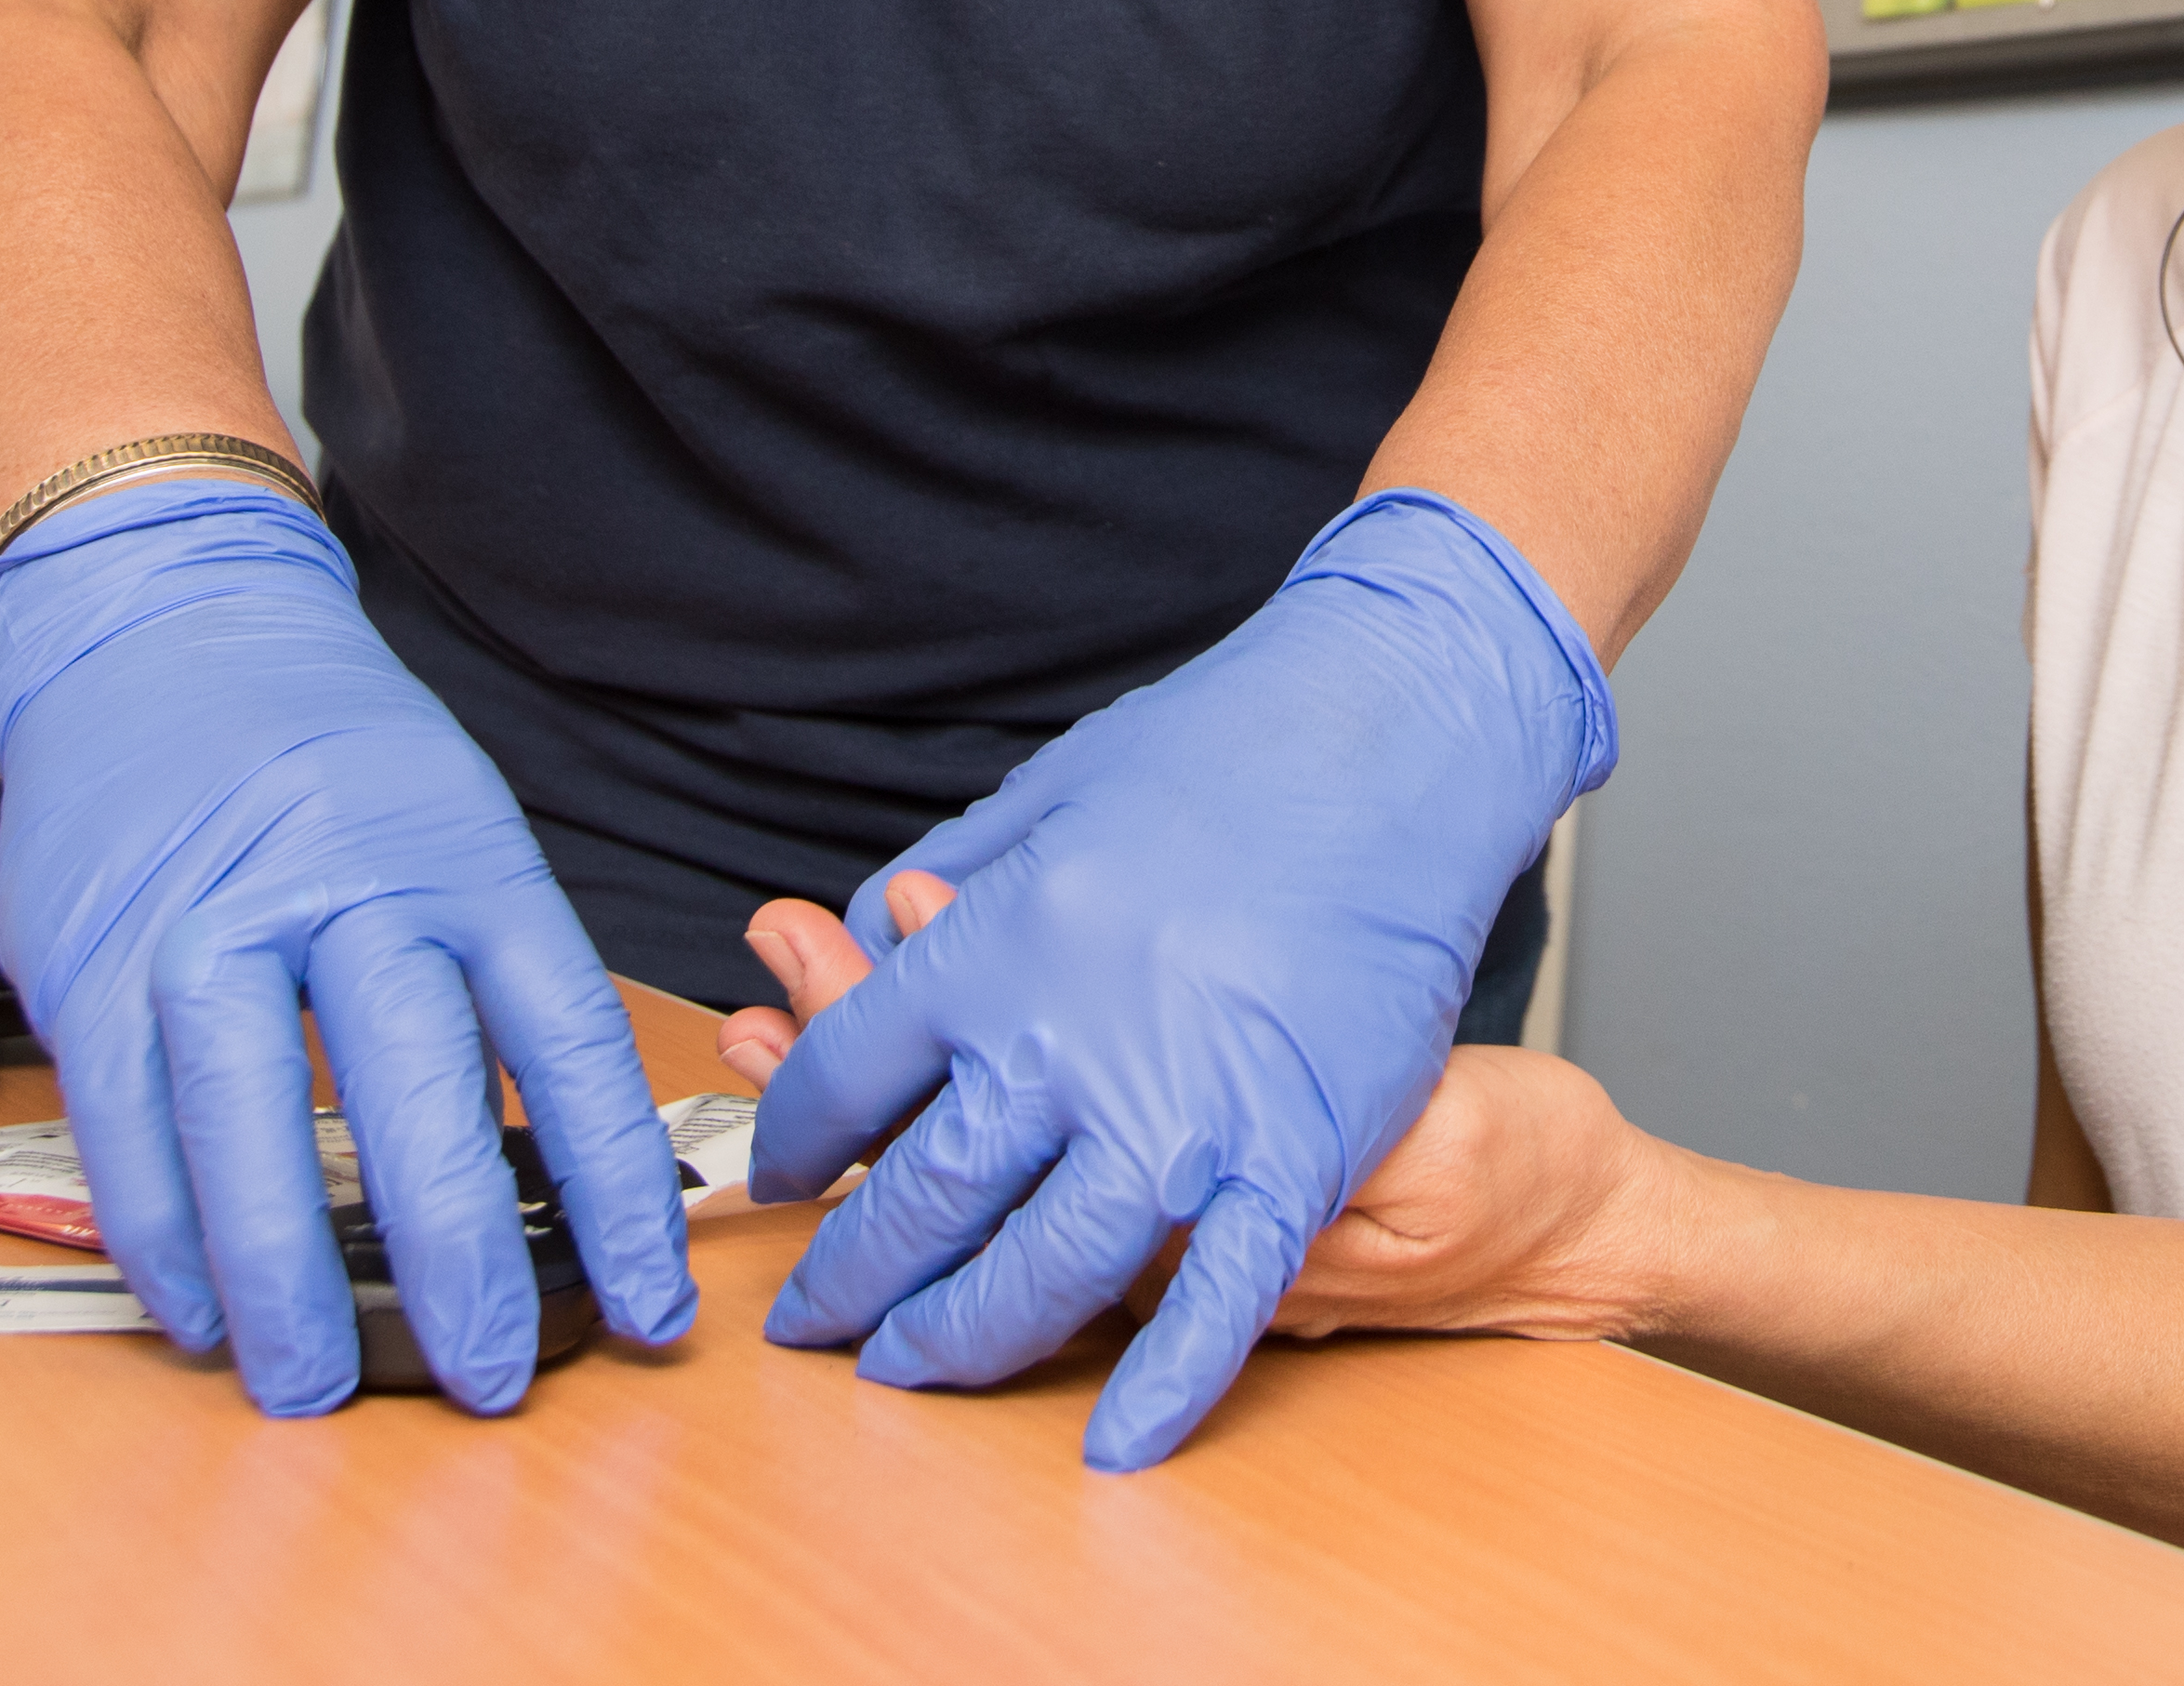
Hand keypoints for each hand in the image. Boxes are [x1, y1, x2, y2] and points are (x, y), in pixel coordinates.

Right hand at [0, 480, 690, 1413]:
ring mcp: (206, 923)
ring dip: (290, 1278)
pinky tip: (203, 1310)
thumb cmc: (331, 758)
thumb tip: (565, 1178)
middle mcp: (341, 889)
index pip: (568, 1041)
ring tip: (320, 1381)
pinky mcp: (91, 958)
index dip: (619, 1189)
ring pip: (253, 1123)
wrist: (161, 628)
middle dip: (462, 1260)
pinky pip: (126, 1126)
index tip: (650, 1306)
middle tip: (491, 1375)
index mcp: (464, 863)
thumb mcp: (460, 832)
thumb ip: (498, 987)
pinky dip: (165, 1238)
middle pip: (416, 1095)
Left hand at [746, 489, 1610, 1468]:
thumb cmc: (1228, 745)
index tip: (785, 1168)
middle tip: (815, 1318)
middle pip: (916, 1198)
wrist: (1398, 737)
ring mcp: (1182, 1118)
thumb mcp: (1052, 790)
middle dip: (849, 1275)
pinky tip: (1112, 1446)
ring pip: (1037, 1276)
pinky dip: (1160, 1387)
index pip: (843, 1080)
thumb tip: (870, 946)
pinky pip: (1216, 1306)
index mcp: (992, 951)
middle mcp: (1066, 1049)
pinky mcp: (1293, 1158)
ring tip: (907, 1371)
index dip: (794, 1135)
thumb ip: (952, 881)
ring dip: (956, 1342)